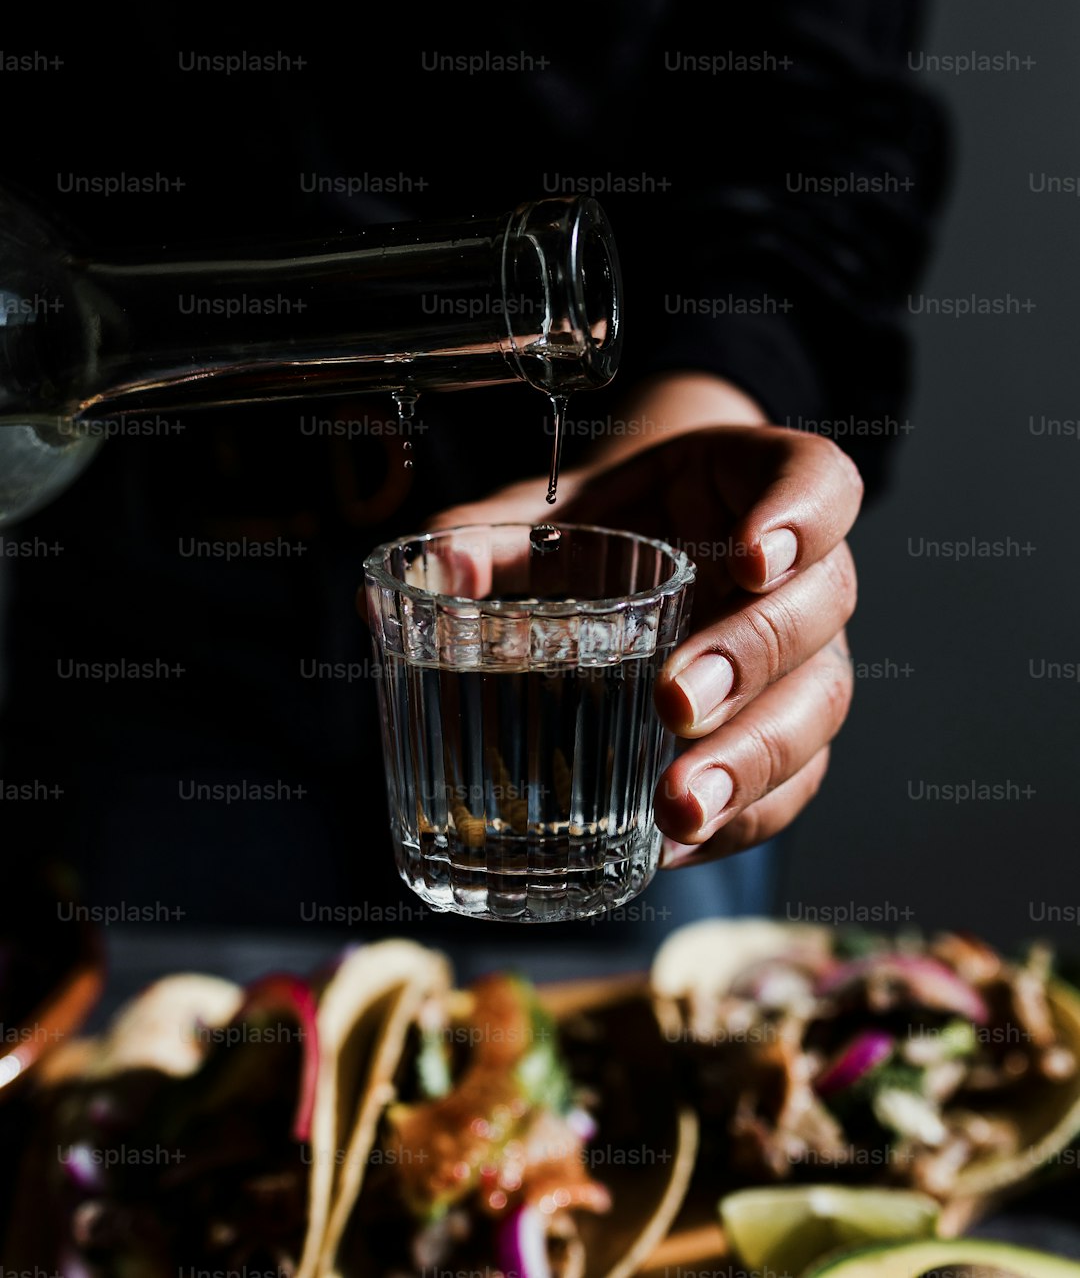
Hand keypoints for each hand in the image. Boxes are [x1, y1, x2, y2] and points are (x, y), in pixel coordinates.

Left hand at [426, 400, 862, 868]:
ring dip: (753, 760)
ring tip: (679, 804)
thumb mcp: (556, 510)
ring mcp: (809, 656)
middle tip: (675, 702)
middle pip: (820, 610)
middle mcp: (806, 573)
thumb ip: (492, 533)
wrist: (646, 546)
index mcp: (762, 486)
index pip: (819, 482)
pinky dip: (738, 821)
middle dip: (750, 660)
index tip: (749, 557)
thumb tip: (432, 572)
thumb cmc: (611, 522)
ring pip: (818, 705)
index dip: (801, 518)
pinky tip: (672, 845)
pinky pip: (793, 785)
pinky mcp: (791, 731)